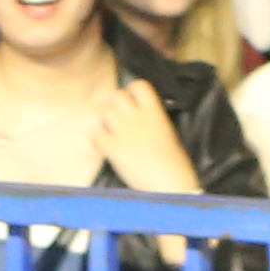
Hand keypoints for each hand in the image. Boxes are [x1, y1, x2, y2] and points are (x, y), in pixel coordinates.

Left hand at [100, 77, 196, 195]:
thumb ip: (151, 120)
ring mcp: (125, 132)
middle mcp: (138, 118)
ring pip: (104, 113)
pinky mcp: (113, 149)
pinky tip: (105, 148)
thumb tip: (138, 115)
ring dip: (105, 122)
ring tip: (110, 134)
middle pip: (116, 96)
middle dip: (114, 105)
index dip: (131, 91)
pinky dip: (98, 141)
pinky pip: (96, 135)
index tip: (132, 101)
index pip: (139, 85)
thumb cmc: (173, 162)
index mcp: (155, 112)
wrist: (169, 185)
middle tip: (117, 119)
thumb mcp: (166, 133)